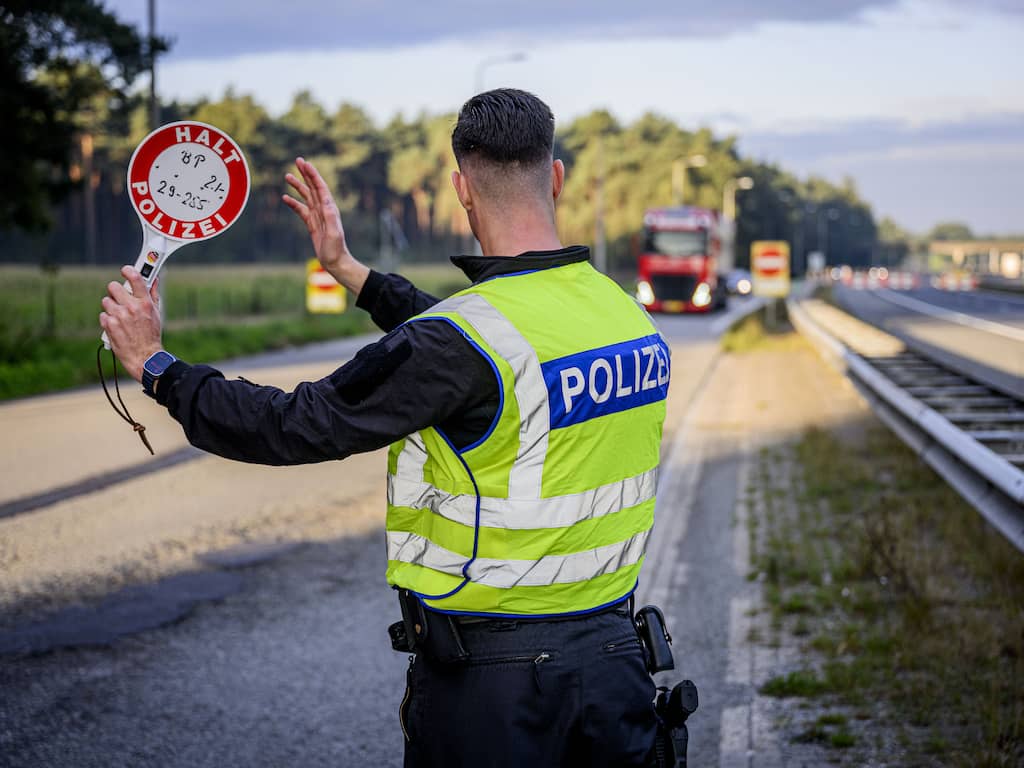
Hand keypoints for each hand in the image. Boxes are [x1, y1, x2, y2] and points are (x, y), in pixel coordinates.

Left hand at [99, 266, 162, 381]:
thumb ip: (153, 294)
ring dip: (111, 307)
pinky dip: (108, 320)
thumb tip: (154, 279)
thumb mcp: (156, 313)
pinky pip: (103, 315)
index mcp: (144, 303)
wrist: (145, 356)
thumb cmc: (151, 334)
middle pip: (113, 286)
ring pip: (106, 301)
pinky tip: (116, 326)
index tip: (125, 271)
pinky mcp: (109, 325)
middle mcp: (131, 307)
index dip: (128, 270)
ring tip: (120, 316)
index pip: (135, 277)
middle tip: (120, 298)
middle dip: (115, 291)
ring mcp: (119, 316)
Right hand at [283, 157, 368, 294]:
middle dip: (305, 174)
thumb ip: (330, 216)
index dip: (312, 174)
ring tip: (287, 175)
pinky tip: (285, 198)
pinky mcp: (312, 224)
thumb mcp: (334, 233)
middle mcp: (324, 210)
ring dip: (298, 186)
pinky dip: (293, 203)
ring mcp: (318, 216)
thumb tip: (326, 200)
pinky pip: (301, 210)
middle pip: (313, 187)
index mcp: (330, 209)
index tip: (304, 163)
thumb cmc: (336, 249)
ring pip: (306, 196)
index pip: (320, 187)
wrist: (335, 262)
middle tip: (297, 160)